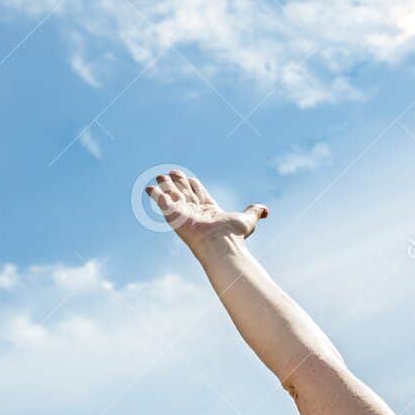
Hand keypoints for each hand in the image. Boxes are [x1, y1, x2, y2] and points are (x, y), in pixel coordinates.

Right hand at [145, 169, 267, 252]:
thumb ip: (255, 211)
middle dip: (179, 183)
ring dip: (167, 185)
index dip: (194, 185)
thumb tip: (266, 211)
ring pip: (173, 195)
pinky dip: (154, 194)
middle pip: (185, 193)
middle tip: (173, 172)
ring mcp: (183, 213)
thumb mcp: (248, 220)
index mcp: (209, 210)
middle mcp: (195, 211)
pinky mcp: (173, 214)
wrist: (220, 242)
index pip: (199, 194)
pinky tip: (149, 187)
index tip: (189, 178)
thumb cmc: (233, 233)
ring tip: (161, 176)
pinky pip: (161, 201)